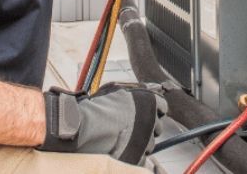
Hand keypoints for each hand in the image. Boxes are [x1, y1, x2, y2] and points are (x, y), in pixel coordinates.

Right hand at [40, 83, 166, 163]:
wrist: (82, 129)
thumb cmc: (97, 108)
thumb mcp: (119, 90)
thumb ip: (139, 89)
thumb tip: (154, 88)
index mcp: (150, 102)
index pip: (163, 106)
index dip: (152, 109)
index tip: (144, 112)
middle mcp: (152, 122)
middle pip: (157, 126)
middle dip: (147, 126)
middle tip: (130, 125)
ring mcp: (146, 142)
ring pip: (150, 143)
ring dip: (141, 141)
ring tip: (122, 137)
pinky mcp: (139, 159)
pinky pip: (143, 158)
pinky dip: (135, 155)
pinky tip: (122, 148)